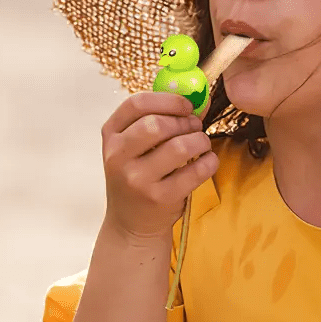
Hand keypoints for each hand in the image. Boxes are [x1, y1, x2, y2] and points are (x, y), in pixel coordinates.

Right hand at [101, 90, 216, 241]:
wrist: (131, 222)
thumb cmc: (138, 175)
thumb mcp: (136, 146)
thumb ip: (162, 119)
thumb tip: (202, 99)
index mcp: (111, 135)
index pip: (137, 104)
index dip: (168, 100)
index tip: (186, 106)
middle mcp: (118, 156)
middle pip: (157, 124)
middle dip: (185, 122)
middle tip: (195, 127)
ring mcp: (137, 179)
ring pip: (179, 146)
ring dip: (200, 140)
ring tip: (202, 144)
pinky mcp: (160, 198)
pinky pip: (195, 171)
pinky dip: (209, 162)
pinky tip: (207, 161)